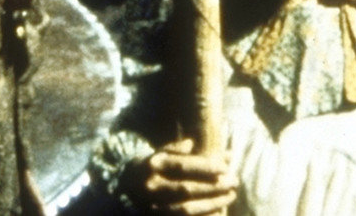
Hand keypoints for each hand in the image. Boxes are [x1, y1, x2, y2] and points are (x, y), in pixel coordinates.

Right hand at [122, 137, 237, 214]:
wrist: (122, 186)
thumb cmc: (150, 166)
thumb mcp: (160, 152)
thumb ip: (180, 149)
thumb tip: (205, 147)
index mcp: (153, 164)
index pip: (182, 167)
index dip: (205, 168)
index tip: (225, 167)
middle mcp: (152, 186)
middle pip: (187, 188)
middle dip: (213, 186)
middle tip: (234, 181)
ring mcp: (153, 205)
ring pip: (187, 208)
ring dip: (212, 203)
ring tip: (230, 195)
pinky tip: (218, 212)